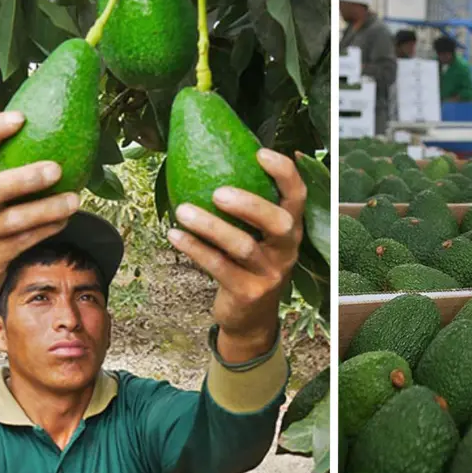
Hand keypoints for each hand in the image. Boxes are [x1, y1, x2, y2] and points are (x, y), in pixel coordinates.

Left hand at [167, 149, 305, 362]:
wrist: (251, 320)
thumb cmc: (249, 265)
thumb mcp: (260, 238)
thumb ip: (250, 207)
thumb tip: (219, 155)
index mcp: (291, 230)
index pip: (297, 197)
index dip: (284, 174)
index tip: (261, 152)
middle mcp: (286, 251)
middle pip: (279, 223)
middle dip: (250, 205)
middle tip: (217, 191)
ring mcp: (269, 274)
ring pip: (242, 247)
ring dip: (210, 227)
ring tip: (182, 211)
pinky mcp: (247, 293)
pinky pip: (218, 267)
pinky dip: (195, 249)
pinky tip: (174, 235)